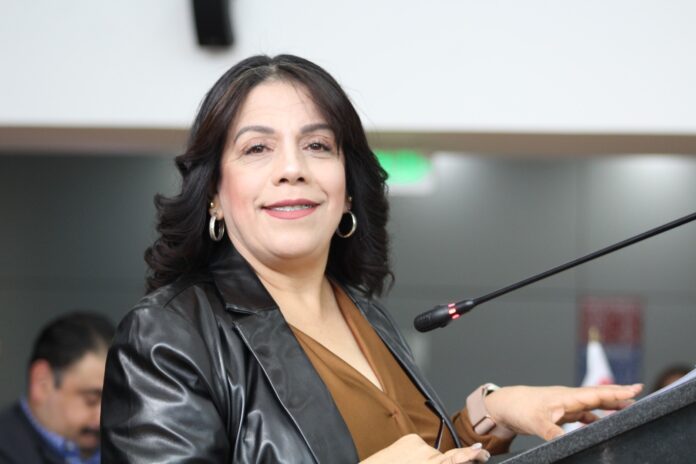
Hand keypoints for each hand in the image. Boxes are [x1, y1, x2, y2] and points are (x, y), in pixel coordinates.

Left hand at [360, 434, 489, 463]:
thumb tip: (450, 460)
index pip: (456, 459)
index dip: (472, 455)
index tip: (482, 453)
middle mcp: (428, 454)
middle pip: (445, 457)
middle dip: (444, 463)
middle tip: (446, 461)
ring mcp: (419, 444)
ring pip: (430, 453)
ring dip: (424, 461)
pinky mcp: (410, 437)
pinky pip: (420, 446)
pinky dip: (416, 454)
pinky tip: (405, 461)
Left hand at [483, 384, 642, 439]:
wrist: (505, 404)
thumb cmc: (520, 408)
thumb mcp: (536, 422)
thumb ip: (553, 432)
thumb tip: (568, 443)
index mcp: (567, 397)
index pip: (596, 394)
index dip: (617, 393)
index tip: (636, 388)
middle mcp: (569, 398)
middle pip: (598, 396)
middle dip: (619, 394)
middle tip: (640, 392)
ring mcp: (566, 405)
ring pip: (593, 405)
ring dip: (609, 406)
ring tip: (628, 408)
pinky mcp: (561, 412)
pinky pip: (584, 415)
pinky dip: (595, 418)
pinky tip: (603, 424)